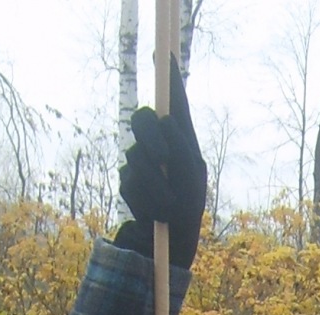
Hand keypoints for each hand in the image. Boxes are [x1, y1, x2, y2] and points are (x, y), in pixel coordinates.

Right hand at [113, 55, 206, 269]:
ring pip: (135, 154)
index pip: (176, 107)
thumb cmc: (188, 219)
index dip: (170, 80)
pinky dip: (140, 197)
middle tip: (161, 156)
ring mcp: (143, 165)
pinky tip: (150, 214)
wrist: (170, 255)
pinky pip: (127, 179)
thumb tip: (167, 120)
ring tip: (163, 208)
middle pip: (145, 120)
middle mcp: (163, 151)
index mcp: (185, 147)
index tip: (164, 53)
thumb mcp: (192, 182)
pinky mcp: (129, 184)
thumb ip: (183, 150)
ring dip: (150, 183)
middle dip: (150, 137)